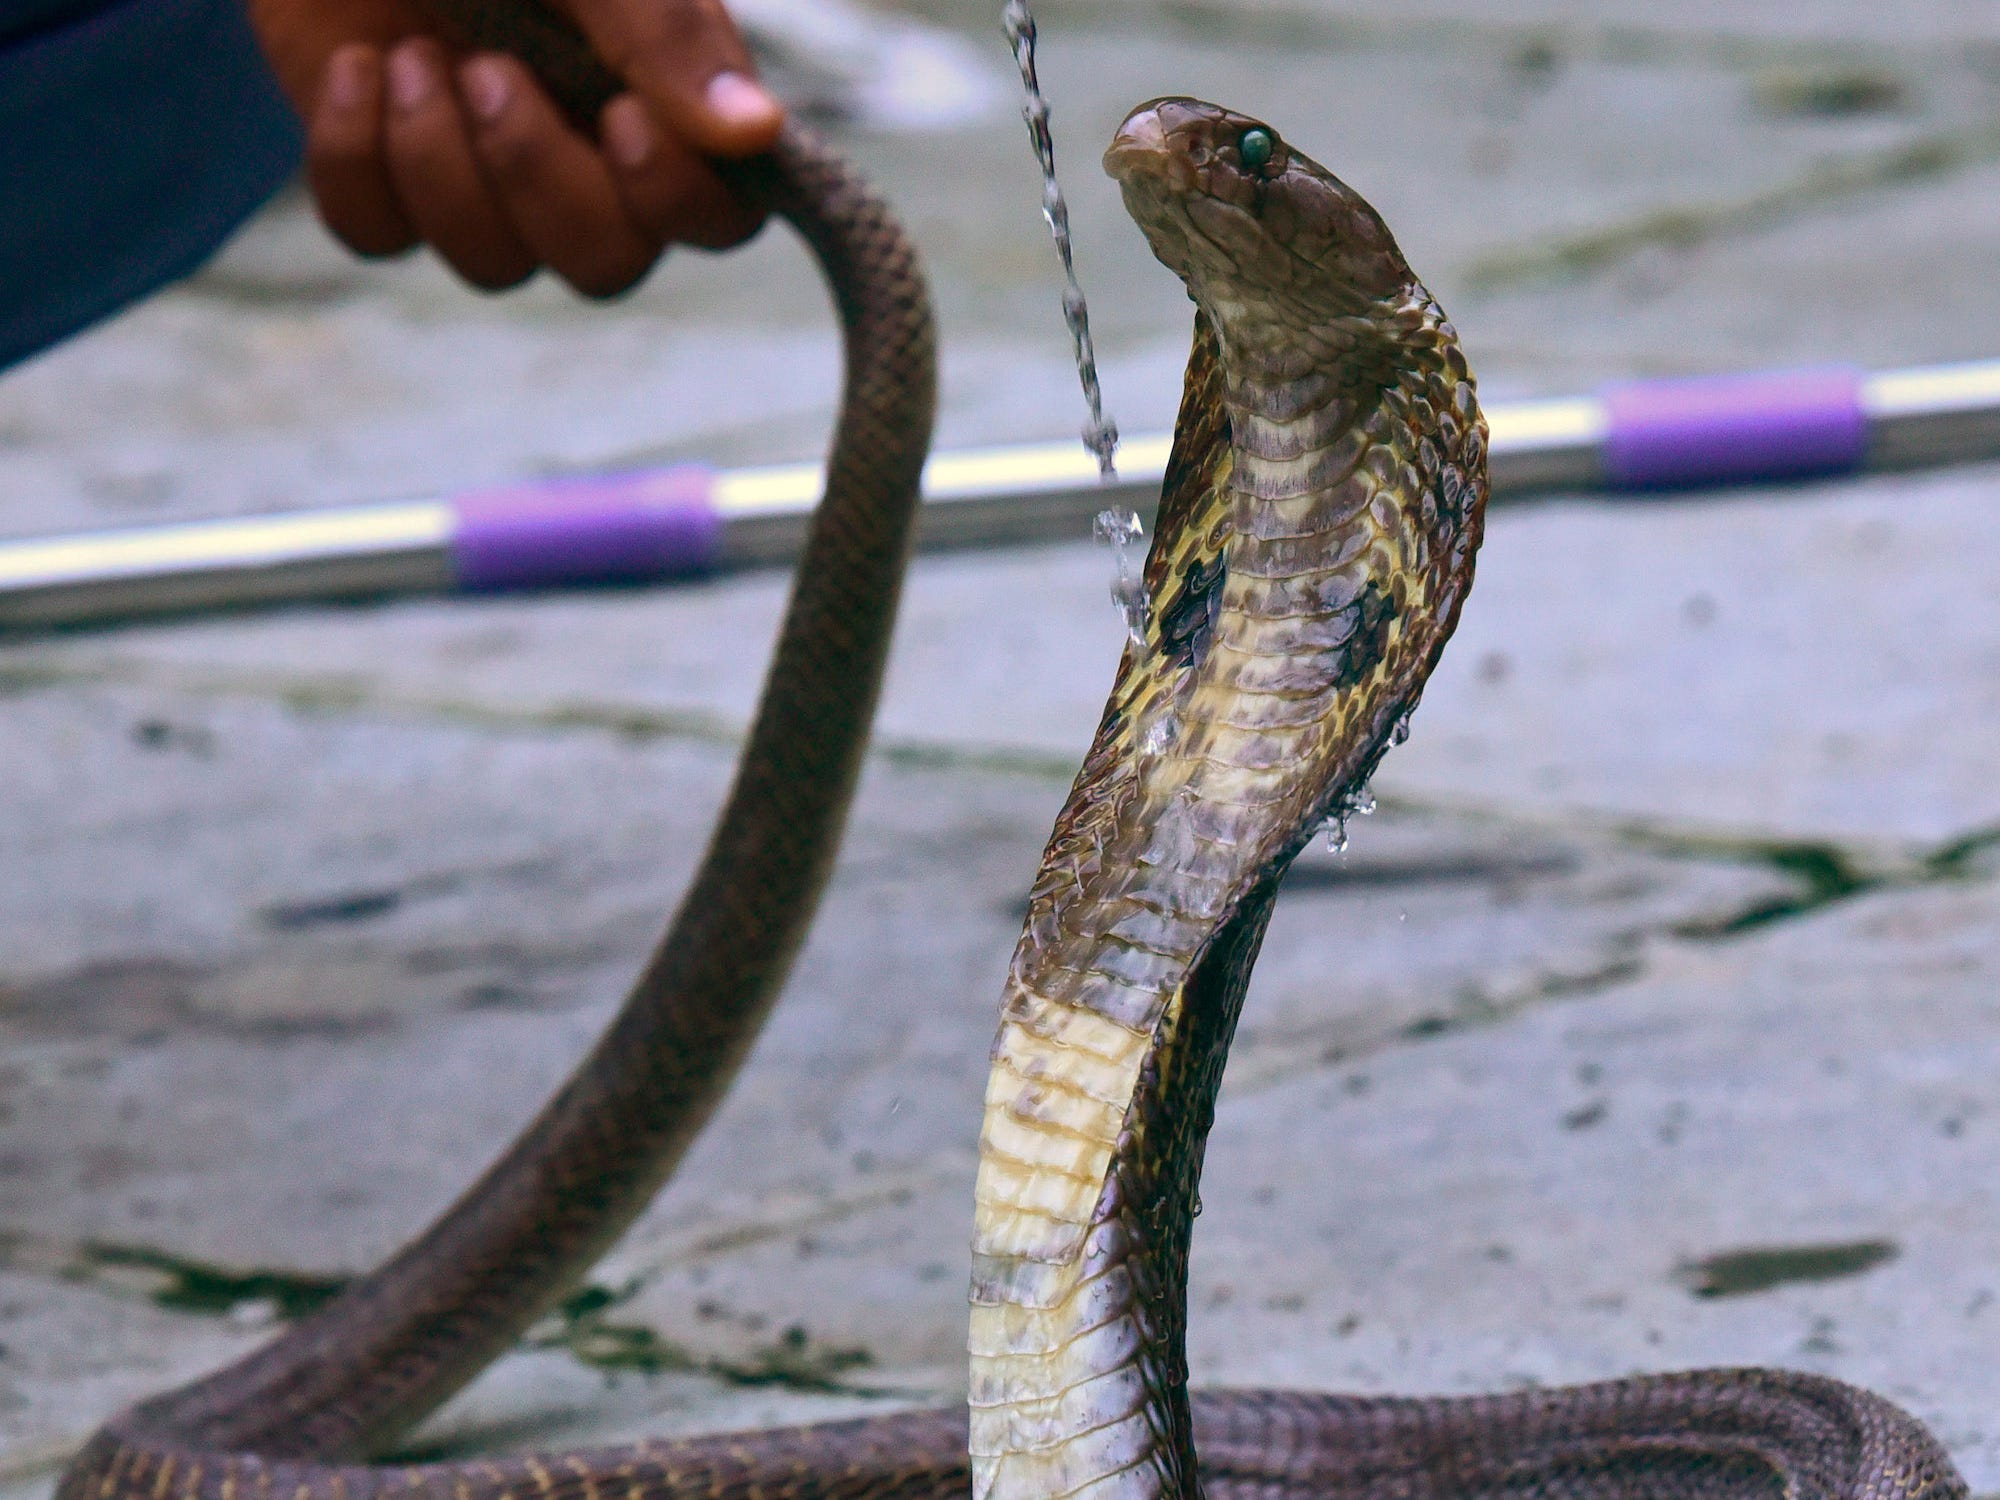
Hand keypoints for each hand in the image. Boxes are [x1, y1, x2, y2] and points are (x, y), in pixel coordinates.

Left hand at [247, 0, 785, 295]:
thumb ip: (669, 34)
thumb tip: (758, 133)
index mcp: (659, 99)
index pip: (719, 217)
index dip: (673, 198)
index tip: (622, 114)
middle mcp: (585, 156)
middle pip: (605, 265)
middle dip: (537, 179)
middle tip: (488, 70)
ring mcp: (483, 175)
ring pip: (493, 265)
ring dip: (440, 161)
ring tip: (412, 57)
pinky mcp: (383, 174)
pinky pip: (380, 237)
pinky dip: (356, 159)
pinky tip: (354, 67)